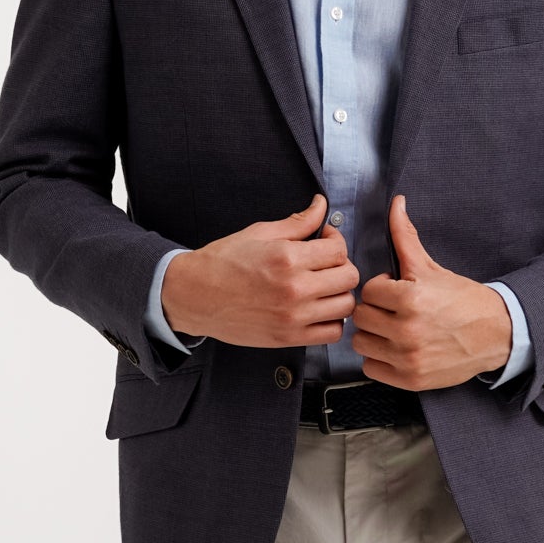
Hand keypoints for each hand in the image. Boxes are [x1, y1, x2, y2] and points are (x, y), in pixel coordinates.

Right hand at [159, 194, 359, 348]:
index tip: (325, 240)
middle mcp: (295, 288)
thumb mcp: (259, 232)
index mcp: (288, 257)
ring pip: (346, 305)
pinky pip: (332, 333)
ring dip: (340, 293)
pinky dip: (332, 321)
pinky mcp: (289, 338)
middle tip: (325, 264)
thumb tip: (322, 205)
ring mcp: (294, 317)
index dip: (336, 240)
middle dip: (341, 265)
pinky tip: (319, 310)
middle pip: (349, 276)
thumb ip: (297, 222)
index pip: (339, 249)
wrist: (194, 296)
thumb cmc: (223, 262)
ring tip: (324, 287)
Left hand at [351, 194, 511, 389]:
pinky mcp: (410, 379)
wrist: (495, 332)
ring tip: (392, 329)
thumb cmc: (461, 299)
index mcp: (410, 298)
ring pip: (361, 344)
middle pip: (361, 317)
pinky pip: (371, 369)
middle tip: (393, 311)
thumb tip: (396, 203)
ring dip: (373, 336)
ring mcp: (408, 357)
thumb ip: (405, 237)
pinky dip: (380, 360)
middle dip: (375, 311)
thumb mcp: (431, 267)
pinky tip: (396, 349)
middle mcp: (407, 330)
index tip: (396, 292)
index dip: (381, 289)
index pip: (369, 291)